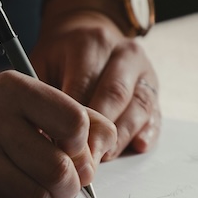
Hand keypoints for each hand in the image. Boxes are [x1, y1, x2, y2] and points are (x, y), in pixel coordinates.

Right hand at [0, 71, 116, 197]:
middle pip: (59, 168)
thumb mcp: (31, 102)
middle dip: (71, 185)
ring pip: (37, 195)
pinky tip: (12, 189)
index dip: (83, 144)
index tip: (73, 148)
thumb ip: (77, 116)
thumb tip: (106, 146)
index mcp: (15, 89)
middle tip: (66, 183)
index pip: (74, 121)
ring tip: (39, 186)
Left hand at [31, 9, 160, 160]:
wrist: (88, 36)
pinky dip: (148, 132)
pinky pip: (155, 113)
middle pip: (115, 96)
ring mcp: (144, 71)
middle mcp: (123, 53)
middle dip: (99, 133)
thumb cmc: (60, 58)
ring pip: (139, 107)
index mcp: (92, 43)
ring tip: (103, 159)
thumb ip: (43, 95)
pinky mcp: (154, 88)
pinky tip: (137, 146)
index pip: (84, 85)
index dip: (73, 121)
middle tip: (84, 162)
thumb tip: (42, 137)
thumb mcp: (42, 64)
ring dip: (121, 138)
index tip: (61, 148)